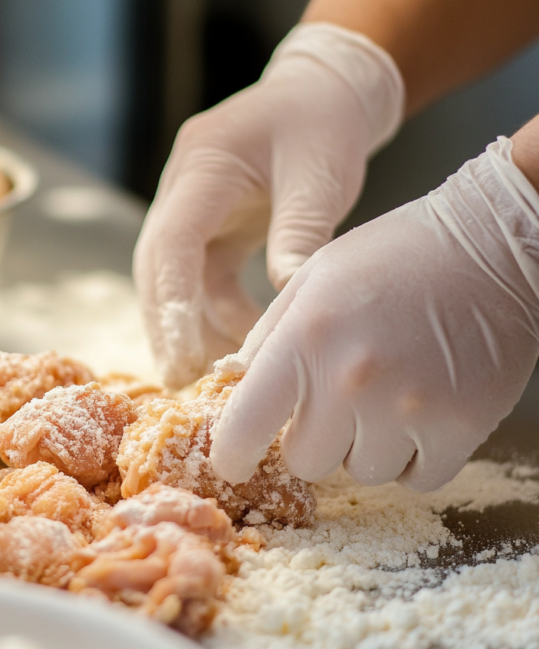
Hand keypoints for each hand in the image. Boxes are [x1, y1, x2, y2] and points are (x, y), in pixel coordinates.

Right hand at [134, 23, 403, 387]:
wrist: (325, 92)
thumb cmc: (323, 123)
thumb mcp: (319, 176)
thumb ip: (300, 235)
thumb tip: (288, 302)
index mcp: (203, 165)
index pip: (172, 240)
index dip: (171, 300)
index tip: (182, 352)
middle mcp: (182, 188)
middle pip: (156, 267)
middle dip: (167, 325)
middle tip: (183, 381)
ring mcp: (190, 208)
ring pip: (172, 278)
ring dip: (190, 324)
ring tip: (218, 371)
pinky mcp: (208, 227)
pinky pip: (199, 278)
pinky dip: (213, 312)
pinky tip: (240, 340)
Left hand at [210, 137, 538, 490]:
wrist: (492, 244)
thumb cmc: (394, 256)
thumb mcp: (311, 279)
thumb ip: (267, 338)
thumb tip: (234, 388)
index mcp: (304, 338)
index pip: (245, 425)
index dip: (231, 453)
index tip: (231, 461)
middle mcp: (350, 379)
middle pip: (305, 462)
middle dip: (312, 439)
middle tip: (335, 402)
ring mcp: (407, 408)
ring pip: (362, 473)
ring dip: (366, 447)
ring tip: (385, 396)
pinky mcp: (461, 427)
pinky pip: (418, 480)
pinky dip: (415, 458)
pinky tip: (420, 414)